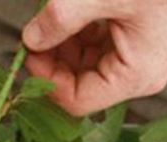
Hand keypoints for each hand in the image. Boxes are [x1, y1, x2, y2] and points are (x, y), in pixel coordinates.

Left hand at [22, 0, 166, 115]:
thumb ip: (64, 18)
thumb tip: (32, 39)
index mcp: (134, 76)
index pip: (77, 100)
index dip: (47, 80)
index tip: (29, 54)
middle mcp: (137, 77)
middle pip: (80, 84)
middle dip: (53, 61)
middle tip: (35, 34)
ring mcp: (137, 62)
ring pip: (86, 66)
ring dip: (64, 46)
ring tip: (52, 19)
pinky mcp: (135, 45)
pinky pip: (98, 50)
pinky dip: (79, 35)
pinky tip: (72, 15)